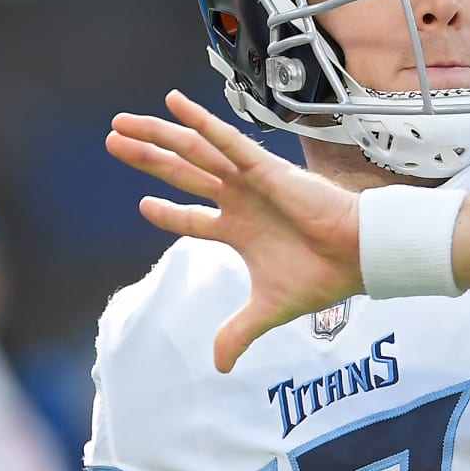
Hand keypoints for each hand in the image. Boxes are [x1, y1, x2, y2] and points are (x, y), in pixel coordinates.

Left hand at [107, 90, 360, 372]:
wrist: (358, 258)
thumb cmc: (322, 277)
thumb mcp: (268, 309)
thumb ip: (238, 332)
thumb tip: (219, 366)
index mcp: (239, 229)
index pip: (191, 218)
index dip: (166, 212)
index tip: (142, 204)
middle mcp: (238, 199)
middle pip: (180, 172)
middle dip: (145, 158)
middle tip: (111, 141)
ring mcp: (248, 181)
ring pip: (191, 151)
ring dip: (156, 136)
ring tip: (121, 124)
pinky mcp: (263, 168)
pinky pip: (224, 139)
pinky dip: (198, 121)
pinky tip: (170, 104)